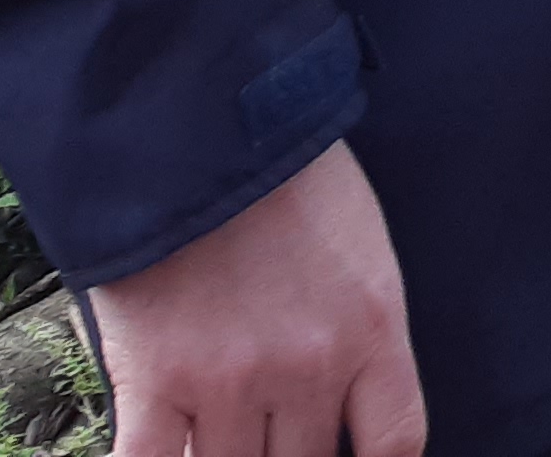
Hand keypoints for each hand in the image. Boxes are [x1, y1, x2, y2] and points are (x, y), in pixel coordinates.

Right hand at [86, 142, 423, 456]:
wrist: (201, 127)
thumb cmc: (288, 177)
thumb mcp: (361, 248)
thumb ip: (358, 328)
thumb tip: (344, 398)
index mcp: (372, 328)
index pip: (395, 444)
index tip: (346, 453)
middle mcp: (308, 367)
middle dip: (289, 454)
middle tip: (269, 429)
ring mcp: (229, 380)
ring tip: (220, 429)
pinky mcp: (154, 382)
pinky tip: (168, 450)